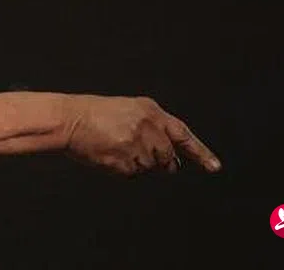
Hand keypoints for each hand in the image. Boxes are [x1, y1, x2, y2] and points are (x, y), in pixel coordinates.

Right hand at [63, 94, 220, 175]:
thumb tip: (170, 157)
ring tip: (114, 146)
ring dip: (136, 163)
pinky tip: (108, 154)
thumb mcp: (128, 110)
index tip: (214, 167)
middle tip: (135, 149)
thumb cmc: (94, 113)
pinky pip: (132, 174)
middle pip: (167, 157)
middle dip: (157, 159)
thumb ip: (152, 127)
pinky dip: (122, 169)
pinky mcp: (126, 161)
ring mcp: (138, 145)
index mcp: (151, 111)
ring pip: (149, 167)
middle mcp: (149, 127)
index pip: (183, 134)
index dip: (200, 152)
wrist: (69, 118)